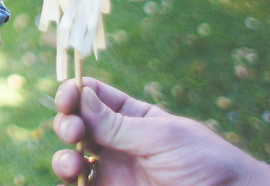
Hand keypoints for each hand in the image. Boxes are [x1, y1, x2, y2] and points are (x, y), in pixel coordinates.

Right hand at [51, 78, 269, 185]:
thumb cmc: (206, 163)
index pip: (93, 96)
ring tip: (73, 164)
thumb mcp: (162, 136)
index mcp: (132, 117)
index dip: (75, 92)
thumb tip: (81, 95)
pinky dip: (70, 182)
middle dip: (67, 122)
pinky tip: (75, 177)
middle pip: (76, 125)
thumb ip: (118, 123)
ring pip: (72, 159)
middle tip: (74, 131)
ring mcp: (114, 173)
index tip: (69, 96)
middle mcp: (118, 143)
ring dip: (63, 157)